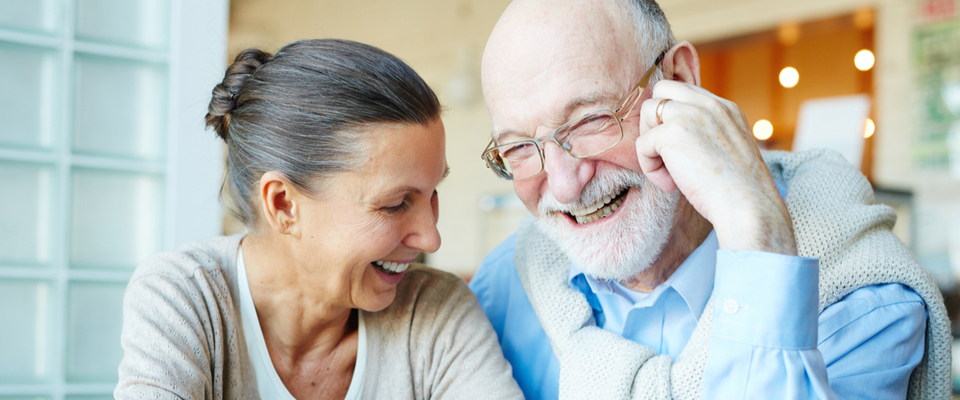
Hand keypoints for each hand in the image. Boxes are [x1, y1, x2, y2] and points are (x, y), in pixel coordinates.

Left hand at [635, 80, 796, 254]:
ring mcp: (689, 115)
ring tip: (667, 170)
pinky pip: (642, 144)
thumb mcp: (729, 147)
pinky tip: (669, 185)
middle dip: (654, 120)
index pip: (684, 91)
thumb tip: (675, 138)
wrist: (747, 205)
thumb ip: (707, 132)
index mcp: (725, 107)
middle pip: (661, 90)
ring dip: (649, 142)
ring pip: (647, 111)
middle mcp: (708, 105)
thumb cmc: (739, 189)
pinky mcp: (672, 133)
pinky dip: (649, 167)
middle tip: (665, 152)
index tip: (677, 145)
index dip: (671, 115)